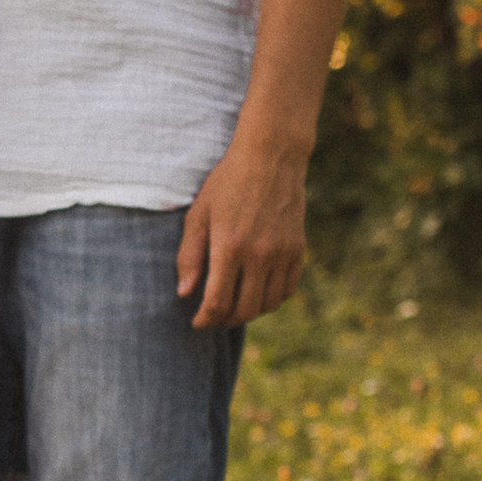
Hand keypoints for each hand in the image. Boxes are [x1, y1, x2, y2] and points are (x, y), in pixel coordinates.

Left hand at [177, 129, 310, 328]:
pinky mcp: (298, 250)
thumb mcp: (199, 214)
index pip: (216, 302)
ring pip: (267, 304)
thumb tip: (184, 293)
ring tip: (235, 305)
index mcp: (229, 246)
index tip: (197, 322)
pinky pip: (287, 290)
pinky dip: (272, 299)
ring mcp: (281, 253)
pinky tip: (259, 293)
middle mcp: (258, 255)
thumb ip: (189, 255)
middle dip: (224, 320)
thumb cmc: (227, 183)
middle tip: (214, 316)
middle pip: (243, 310)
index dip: (204, 319)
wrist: (271, 158)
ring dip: (249, 312)